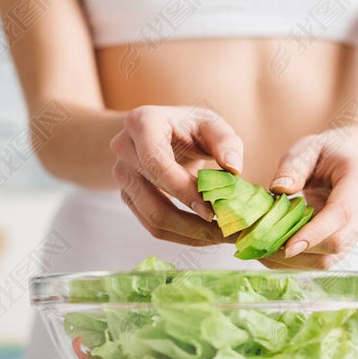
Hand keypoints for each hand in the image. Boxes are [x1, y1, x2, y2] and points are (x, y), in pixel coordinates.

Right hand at [110, 105, 243, 246]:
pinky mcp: (128, 196)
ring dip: (191, 234)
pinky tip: (207, 233)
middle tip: (228, 232)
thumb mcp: (210, 122)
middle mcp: (125, 149)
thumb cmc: (189, 125)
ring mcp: (123, 175)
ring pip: (153, 220)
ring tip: (222, 235)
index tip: (213, 212)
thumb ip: (225, 141)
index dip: (184, 191)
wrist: (161, 129)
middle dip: (194, 223)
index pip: (157, 164)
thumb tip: (234, 168)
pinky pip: (153, 225)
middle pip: (154, 200)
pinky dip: (182, 234)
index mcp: (143, 122)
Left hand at [259, 134, 357, 269]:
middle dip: (303, 250)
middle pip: (340, 240)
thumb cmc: (325, 152)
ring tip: (267, 251)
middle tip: (266, 247)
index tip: (288, 246)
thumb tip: (280, 188)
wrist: (349, 159)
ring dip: (300, 259)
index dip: (316, 232)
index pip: (343, 211)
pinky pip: (328, 258)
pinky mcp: (352, 239)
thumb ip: (293, 166)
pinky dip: (302, 260)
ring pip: (333, 256)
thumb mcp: (306, 149)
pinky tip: (279, 252)